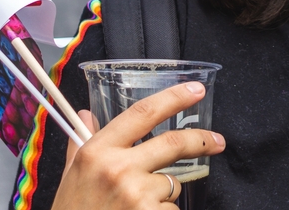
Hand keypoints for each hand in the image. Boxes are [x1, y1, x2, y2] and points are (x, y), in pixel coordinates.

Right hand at [51, 82, 225, 209]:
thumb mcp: (71, 174)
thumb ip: (81, 141)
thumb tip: (85, 112)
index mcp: (97, 151)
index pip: (142, 113)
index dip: (174, 98)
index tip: (196, 90)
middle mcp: (118, 168)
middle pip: (174, 143)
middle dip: (202, 140)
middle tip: (217, 141)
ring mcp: (136, 194)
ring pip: (172, 183)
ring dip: (164, 193)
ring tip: (137, 205)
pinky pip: (171, 209)